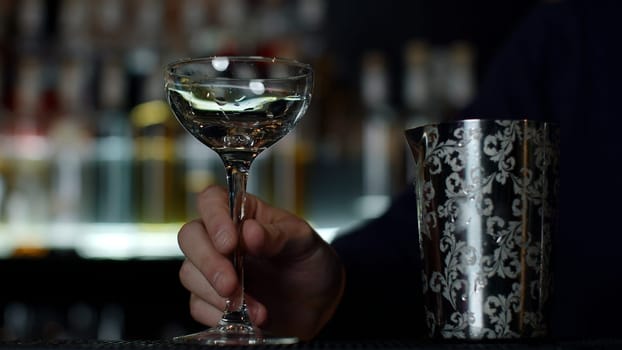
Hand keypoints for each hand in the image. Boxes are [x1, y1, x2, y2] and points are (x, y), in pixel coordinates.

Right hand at [178, 185, 344, 340]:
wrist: (319, 303)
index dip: (214, 219)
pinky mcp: (212, 299)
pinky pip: (199, 306)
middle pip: (191, 237)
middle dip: (208, 263)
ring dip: (218, 295)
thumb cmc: (310, 261)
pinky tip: (247, 319)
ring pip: (190, 274)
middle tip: (230, 284)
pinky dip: (219, 315)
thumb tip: (250, 232)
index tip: (229, 243)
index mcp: (243, 213)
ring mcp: (213, 269)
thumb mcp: (303, 242)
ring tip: (256, 310)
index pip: (212, 201)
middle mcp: (221, 238)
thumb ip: (278, 235)